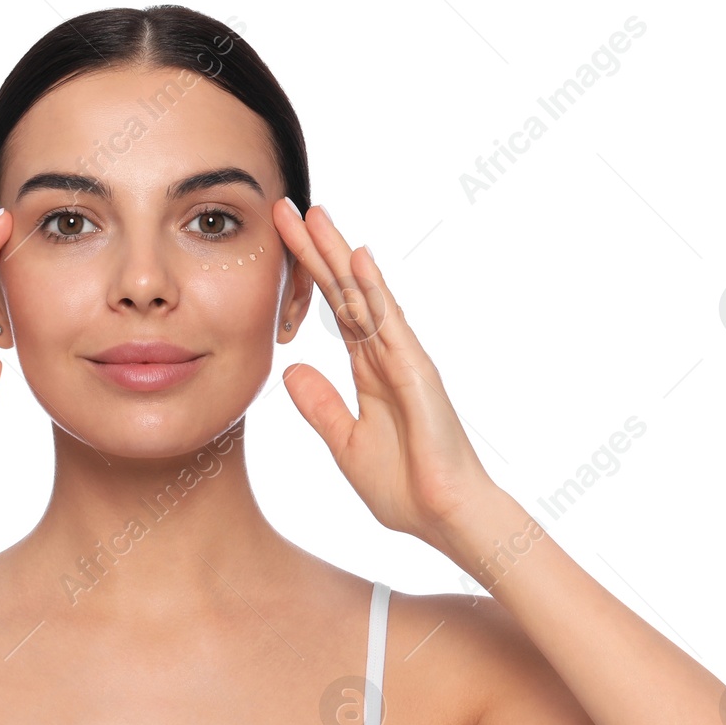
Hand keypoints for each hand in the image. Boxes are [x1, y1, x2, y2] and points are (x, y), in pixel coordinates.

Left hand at [271, 198, 499, 551]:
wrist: (444, 518)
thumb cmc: (405, 487)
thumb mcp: (346, 444)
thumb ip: (321, 406)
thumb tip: (291, 371)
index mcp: (370, 371)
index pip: (333, 310)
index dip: (307, 274)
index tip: (281, 238)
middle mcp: (387, 356)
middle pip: (345, 291)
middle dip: (316, 249)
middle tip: (287, 206)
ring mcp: (404, 360)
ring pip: (365, 296)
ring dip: (339, 254)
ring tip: (314, 214)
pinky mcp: (418, 373)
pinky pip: (391, 324)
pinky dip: (375, 290)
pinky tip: (358, 257)